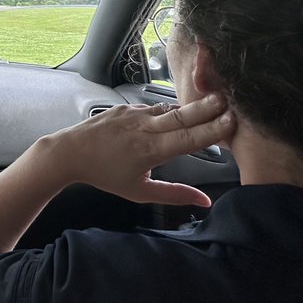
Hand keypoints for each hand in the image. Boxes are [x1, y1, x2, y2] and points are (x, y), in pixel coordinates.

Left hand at [53, 93, 231, 206]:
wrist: (70, 152)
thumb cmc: (104, 175)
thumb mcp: (140, 192)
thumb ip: (174, 195)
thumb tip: (205, 202)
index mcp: (150, 150)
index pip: (188, 138)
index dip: (212, 129)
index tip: (232, 121)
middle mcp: (144, 128)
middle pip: (182, 116)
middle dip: (208, 108)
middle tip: (232, 100)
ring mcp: (134, 114)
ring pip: (169, 108)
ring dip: (192, 106)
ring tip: (215, 102)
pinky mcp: (126, 107)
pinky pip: (154, 107)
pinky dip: (170, 109)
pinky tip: (183, 110)